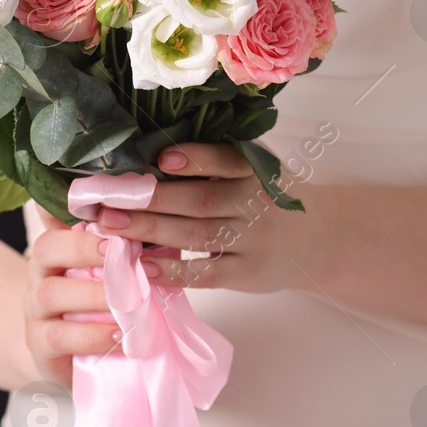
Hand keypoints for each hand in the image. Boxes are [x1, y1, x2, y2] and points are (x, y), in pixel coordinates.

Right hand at [23, 205, 122, 387]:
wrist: (68, 355)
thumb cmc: (95, 308)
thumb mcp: (106, 275)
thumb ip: (123, 253)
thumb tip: (155, 232)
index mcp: (56, 249)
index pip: (50, 216)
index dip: (68, 209)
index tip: (104, 211)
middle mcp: (39, 273)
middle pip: (45, 249)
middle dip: (84, 248)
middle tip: (120, 253)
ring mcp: (34, 309)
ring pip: (49, 293)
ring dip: (92, 295)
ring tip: (127, 303)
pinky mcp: (38, 342)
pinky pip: (59, 336)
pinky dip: (91, 335)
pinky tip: (119, 335)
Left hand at [91, 143, 317, 293]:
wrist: (318, 239)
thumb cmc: (268, 197)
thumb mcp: (257, 169)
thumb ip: (217, 161)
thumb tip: (146, 153)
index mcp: (258, 170)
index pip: (227, 160)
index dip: (195, 159)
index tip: (160, 159)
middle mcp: (257, 204)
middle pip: (200, 200)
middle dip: (150, 199)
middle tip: (107, 198)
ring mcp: (253, 241)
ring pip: (197, 235)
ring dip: (150, 230)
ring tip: (111, 226)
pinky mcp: (247, 273)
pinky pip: (206, 273)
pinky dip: (173, 270)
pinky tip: (143, 266)